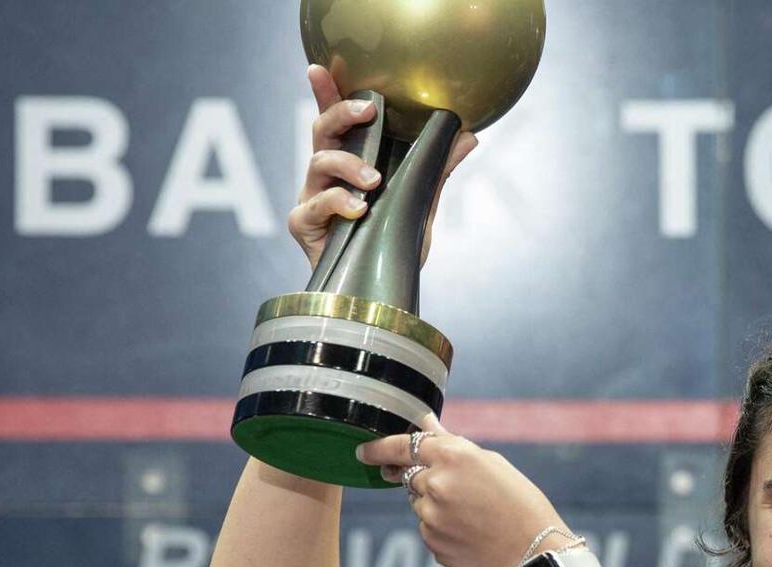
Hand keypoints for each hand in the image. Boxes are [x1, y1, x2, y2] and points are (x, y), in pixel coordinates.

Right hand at [290, 65, 479, 270]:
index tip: (319, 67)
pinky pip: (316, 203)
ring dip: (350, 165)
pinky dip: (339, 202)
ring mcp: (311, 197)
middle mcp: (325, 175)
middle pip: (322, 130)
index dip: (325, 93)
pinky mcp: (302, 223)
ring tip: (374, 182)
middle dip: (341, 112)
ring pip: (320, 162)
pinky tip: (359, 210)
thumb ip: (437, 171)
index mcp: (348, 163)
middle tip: (367, 110)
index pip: (336, 122)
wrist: (378, 293)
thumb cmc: (390, 245)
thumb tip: (469, 135)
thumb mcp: (419, 205)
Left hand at [357, 417, 572, 566]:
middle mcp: (435, 484)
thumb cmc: (522, 505)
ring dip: (435, 504)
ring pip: (418, 503)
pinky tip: (471, 533)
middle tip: (456, 492)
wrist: (536, 555)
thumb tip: (425, 423)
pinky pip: (428, 529)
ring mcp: (430, 516)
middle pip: (409, 475)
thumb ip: (451, 445)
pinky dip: (442, 528)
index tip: (365, 452)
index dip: (379, 448)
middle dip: (423, 479)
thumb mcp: (492, 464)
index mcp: (454, 456)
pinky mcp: (431, 543)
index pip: (402, 445)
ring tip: (473, 515)